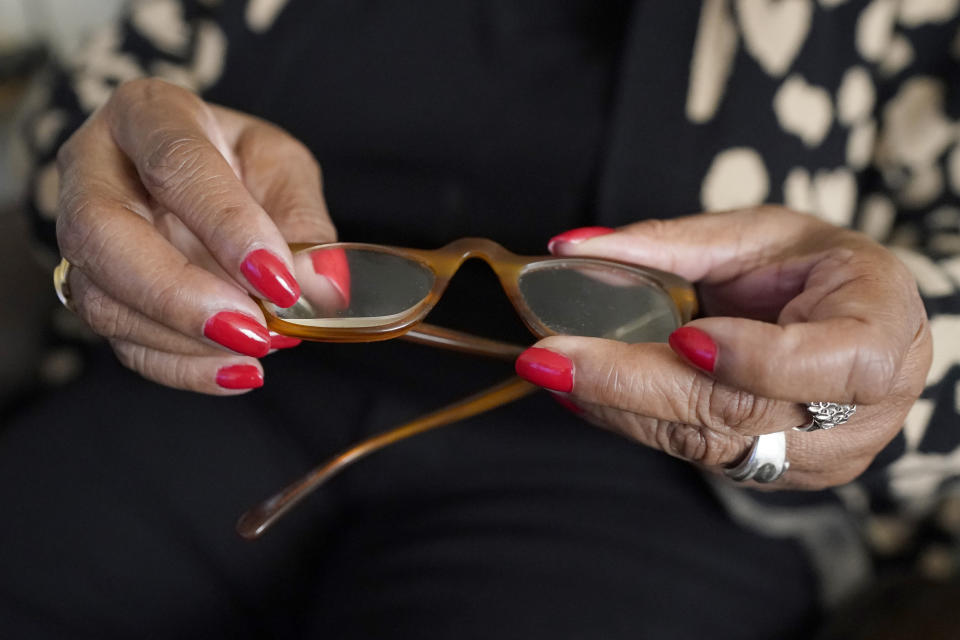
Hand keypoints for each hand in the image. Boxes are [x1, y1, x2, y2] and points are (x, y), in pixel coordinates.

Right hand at [56, 79, 335, 393]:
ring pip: (102, 297)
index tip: (280, 280)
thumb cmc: (238, 163)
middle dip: (180, 292)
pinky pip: (122, 340)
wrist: (194, 178)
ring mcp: (81, 236)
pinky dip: (181, 367)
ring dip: (183, 339)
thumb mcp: (283, 168)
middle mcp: (94, 170)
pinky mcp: (93, 290)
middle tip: (252, 328)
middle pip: (105, 234)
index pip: (175, 164)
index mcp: (147, 114)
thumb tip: (320, 287)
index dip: (227, 225)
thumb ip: (303, 221)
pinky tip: (236, 372)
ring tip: (255, 350)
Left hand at [516, 207, 932, 488]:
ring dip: (615, 407)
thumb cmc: (822, 269)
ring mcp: (813, 458)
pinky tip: (579, 393)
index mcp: (880, 340)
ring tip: (548, 372)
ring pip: (702, 443)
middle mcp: (856, 418)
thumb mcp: (762, 234)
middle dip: (631, 385)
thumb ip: (672, 242)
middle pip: (735, 412)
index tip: (683, 336)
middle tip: (549, 359)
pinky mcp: (772, 474)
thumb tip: (570, 247)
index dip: (753, 358)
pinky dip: (630, 420)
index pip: (824, 365)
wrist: (863, 327)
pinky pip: (692, 454)